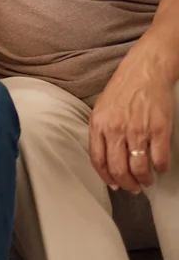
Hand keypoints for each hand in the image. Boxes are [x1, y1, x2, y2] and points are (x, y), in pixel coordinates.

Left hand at [90, 57, 174, 192]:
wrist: (144, 71)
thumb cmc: (122, 89)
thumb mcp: (101, 109)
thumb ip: (100, 132)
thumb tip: (105, 158)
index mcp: (99, 125)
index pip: (98, 160)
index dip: (106, 177)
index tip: (113, 184)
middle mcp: (116, 129)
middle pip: (118, 168)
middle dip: (126, 183)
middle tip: (132, 188)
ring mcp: (138, 130)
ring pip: (139, 167)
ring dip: (143, 179)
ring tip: (146, 181)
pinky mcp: (159, 129)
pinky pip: (159, 158)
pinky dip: (160, 168)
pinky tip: (160, 168)